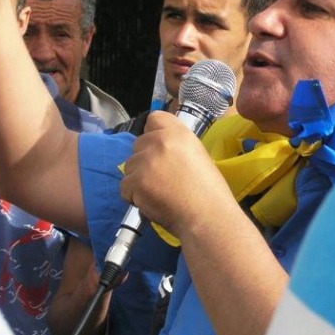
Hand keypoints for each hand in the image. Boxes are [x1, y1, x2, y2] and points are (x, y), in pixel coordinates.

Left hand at [119, 111, 234, 237]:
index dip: (153, 133)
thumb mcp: (197, 155)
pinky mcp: (136, 182)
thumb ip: (176, 146)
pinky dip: (134, 197)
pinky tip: (152, 202)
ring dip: (138, 179)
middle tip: (161, 177)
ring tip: (159, 192)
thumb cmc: (208, 190)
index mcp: (178, 133)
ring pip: (129, 167)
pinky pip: (125, 187)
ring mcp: (146, 162)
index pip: (154, 118)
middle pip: (138, 144)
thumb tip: (158, 149)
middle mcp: (160, 142)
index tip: (158, 148)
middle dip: (144, 160)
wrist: (207, 215)